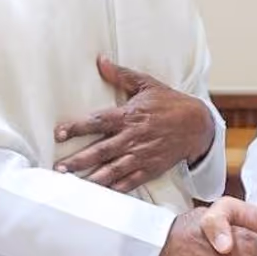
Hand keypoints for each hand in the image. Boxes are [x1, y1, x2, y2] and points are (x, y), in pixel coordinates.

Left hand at [54, 55, 214, 190]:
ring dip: (92, 177)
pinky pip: (130, 181)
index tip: (59, 133)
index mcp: (129, 116)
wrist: (197, 125)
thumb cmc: (170, 103)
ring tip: (74, 184)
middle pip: (100, 151)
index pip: (97, 122)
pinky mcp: (150, 169)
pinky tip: (102, 194)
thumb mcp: (147, 84)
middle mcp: (132, 138)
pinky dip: (116, 188)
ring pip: (112, 170)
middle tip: (59, 168)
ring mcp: (141, 156)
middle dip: (78, 160)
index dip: (77, 127)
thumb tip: (100, 61)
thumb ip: (121, 75)